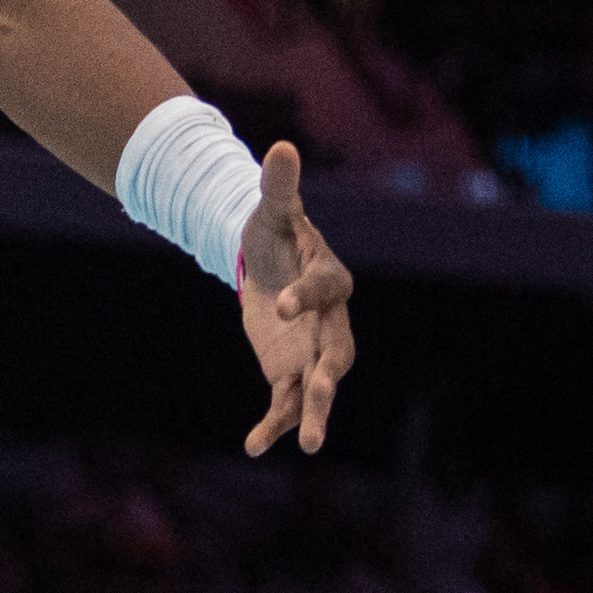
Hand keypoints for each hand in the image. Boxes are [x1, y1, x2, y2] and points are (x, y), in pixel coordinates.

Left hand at [236, 141, 355, 455]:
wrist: (266, 263)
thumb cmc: (276, 232)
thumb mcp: (273, 210)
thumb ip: (280, 185)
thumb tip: (283, 146)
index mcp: (331, 278)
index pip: (326, 289)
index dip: (307, 295)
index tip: (282, 302)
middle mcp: (330, 320)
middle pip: (338, 351)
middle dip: (329, 375)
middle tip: (319, 395)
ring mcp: (312, 349)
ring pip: (319, 386)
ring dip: (312, 414)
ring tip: (305, 444)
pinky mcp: (290, 370)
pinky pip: (284, 401)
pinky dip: (272, 423)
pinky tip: (254, 446)